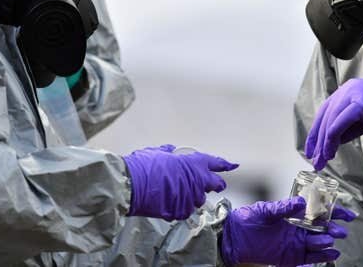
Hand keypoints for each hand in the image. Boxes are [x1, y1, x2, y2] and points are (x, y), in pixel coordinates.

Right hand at [122, 145, 238, 220]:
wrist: (130, 184)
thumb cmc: (144, 165)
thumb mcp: (157, 152)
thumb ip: (168, 152)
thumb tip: (170, 151)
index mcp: (194, 163)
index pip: (216, 163)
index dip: (225, 164)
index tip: (233, 165)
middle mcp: (197, 181)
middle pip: (215, 184)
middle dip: (216, 184)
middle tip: (214, 185)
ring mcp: (190, 198)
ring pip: (199, 199)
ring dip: (193, 196)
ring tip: (179, 192)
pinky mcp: (180, 212)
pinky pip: (184, 210)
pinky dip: (179, 207)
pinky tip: (168, 202)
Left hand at [220, 196, 355, 266]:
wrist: (233, 237)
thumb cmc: (248, 219)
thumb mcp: (266, 210)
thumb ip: (283, 208)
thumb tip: (301, 203)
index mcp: (294, 214)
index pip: (318, 212)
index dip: (334, 212)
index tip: (346, 214)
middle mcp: (298, 229)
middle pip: (322, 229)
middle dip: (333, 229)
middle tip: (340, 230)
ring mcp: (296, 243)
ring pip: (318, 244)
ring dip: (326, 242)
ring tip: (329, 240)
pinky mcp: (292, 257)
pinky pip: (310, 258)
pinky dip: (322, 256)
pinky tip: (331, 253)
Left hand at [307, 78, 362, 169]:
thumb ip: (349, 128)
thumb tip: (332, 142)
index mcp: (347, 91)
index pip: (325, 112)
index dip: (316, 132)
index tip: (312, 150)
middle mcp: (347, 89)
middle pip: (324, 117)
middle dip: (317, 141)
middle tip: (315, 161)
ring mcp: (354, 93)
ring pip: (330, 120)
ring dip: (324, 143)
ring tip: (324, 160)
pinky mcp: (362, 102)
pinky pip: (341, 122)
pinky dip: (333, 137)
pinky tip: (332, 150)